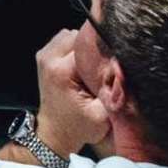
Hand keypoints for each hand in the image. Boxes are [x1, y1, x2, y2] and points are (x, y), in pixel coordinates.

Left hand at [34, 29, 109, 155]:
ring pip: (72, 35)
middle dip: (95, 47)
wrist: (55, 132)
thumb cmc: (78, 126)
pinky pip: (65, 41)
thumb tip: (123, 68)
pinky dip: (76, 49)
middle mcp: (49, 58)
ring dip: (85, 48)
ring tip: (93, 67)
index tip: (115, 60)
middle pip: (79, 35)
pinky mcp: (45, 56)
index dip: (105, 50)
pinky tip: (83, 66)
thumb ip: (115, 91)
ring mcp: (44, 56)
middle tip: (104, 65)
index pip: (88, 44)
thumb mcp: (103, 115)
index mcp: (61, 70)